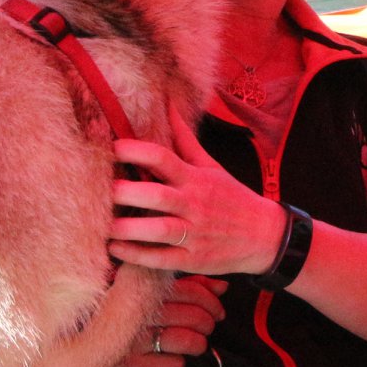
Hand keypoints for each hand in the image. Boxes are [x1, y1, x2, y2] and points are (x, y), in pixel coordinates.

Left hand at [110, 99, 288, 276]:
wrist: (264, 236)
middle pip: (158, 196)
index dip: (138, 151)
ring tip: (105, 225)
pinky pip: (161, 259)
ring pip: (159, 230)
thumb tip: (169, 106)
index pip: (165, 159)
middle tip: (102, 190)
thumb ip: (185, 140)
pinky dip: (137, 256)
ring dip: (129, 228)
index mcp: (196, 179)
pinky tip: (116, 249)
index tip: (114, 148)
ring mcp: (195, 234)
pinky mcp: (193, 260)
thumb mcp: (212, 166)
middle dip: (127, 192)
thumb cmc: (232, 198)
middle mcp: (195, 204)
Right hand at [112, 275, 228, 366]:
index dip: (211, 302)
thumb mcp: (156, 294)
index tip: (218, 311)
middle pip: (194, 316)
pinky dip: (178, 363)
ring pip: (188, 340)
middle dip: (208, 324)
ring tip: (196, 344)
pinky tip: (170, 358)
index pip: (192, 291)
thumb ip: (189, 285)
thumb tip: (223, 286)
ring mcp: (134, 339)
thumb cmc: (132, 316)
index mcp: (144, 288)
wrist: (89, 347)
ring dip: (198, 344)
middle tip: (207, 327)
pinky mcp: (133, 365)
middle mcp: (138, 311)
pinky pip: (174, 364)